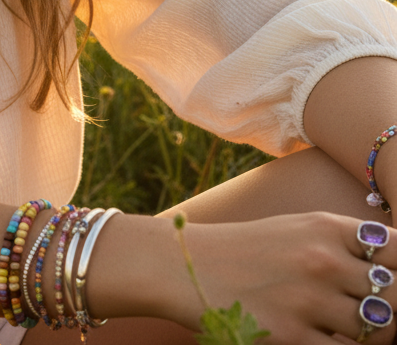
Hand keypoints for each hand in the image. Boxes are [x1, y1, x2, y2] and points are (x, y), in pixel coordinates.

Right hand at [179, 212, 396, 343]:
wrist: (185, 265)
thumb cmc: (247, 250)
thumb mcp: (298, 230)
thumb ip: (346, 246)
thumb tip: (392, 275)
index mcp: (326, 227)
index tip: (395, 280)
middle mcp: (322, 260)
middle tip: (379, 313)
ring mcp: (308, 300)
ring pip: (381, 331)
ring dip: (374, 335)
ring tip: (351, 328)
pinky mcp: (291, 337)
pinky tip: (325, 336)